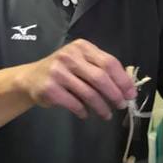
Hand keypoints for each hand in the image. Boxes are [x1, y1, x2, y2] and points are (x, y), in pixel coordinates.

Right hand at [20, 39, 136, 119]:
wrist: (30, 79)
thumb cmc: (62, 72)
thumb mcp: (80, 62)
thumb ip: (100, 69)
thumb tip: (126, 88)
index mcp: (82, 48)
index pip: (109, 63)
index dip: (123, 80)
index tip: (131, 94)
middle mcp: (69, 57)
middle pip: (101, 78)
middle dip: (115, 94)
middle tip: (121, 105)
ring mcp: (58, 72)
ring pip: (89, 93)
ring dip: (101, 107)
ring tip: (107, 115)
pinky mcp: (50, 89)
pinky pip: (74, 103)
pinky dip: (83, 111)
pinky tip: (86, 114)